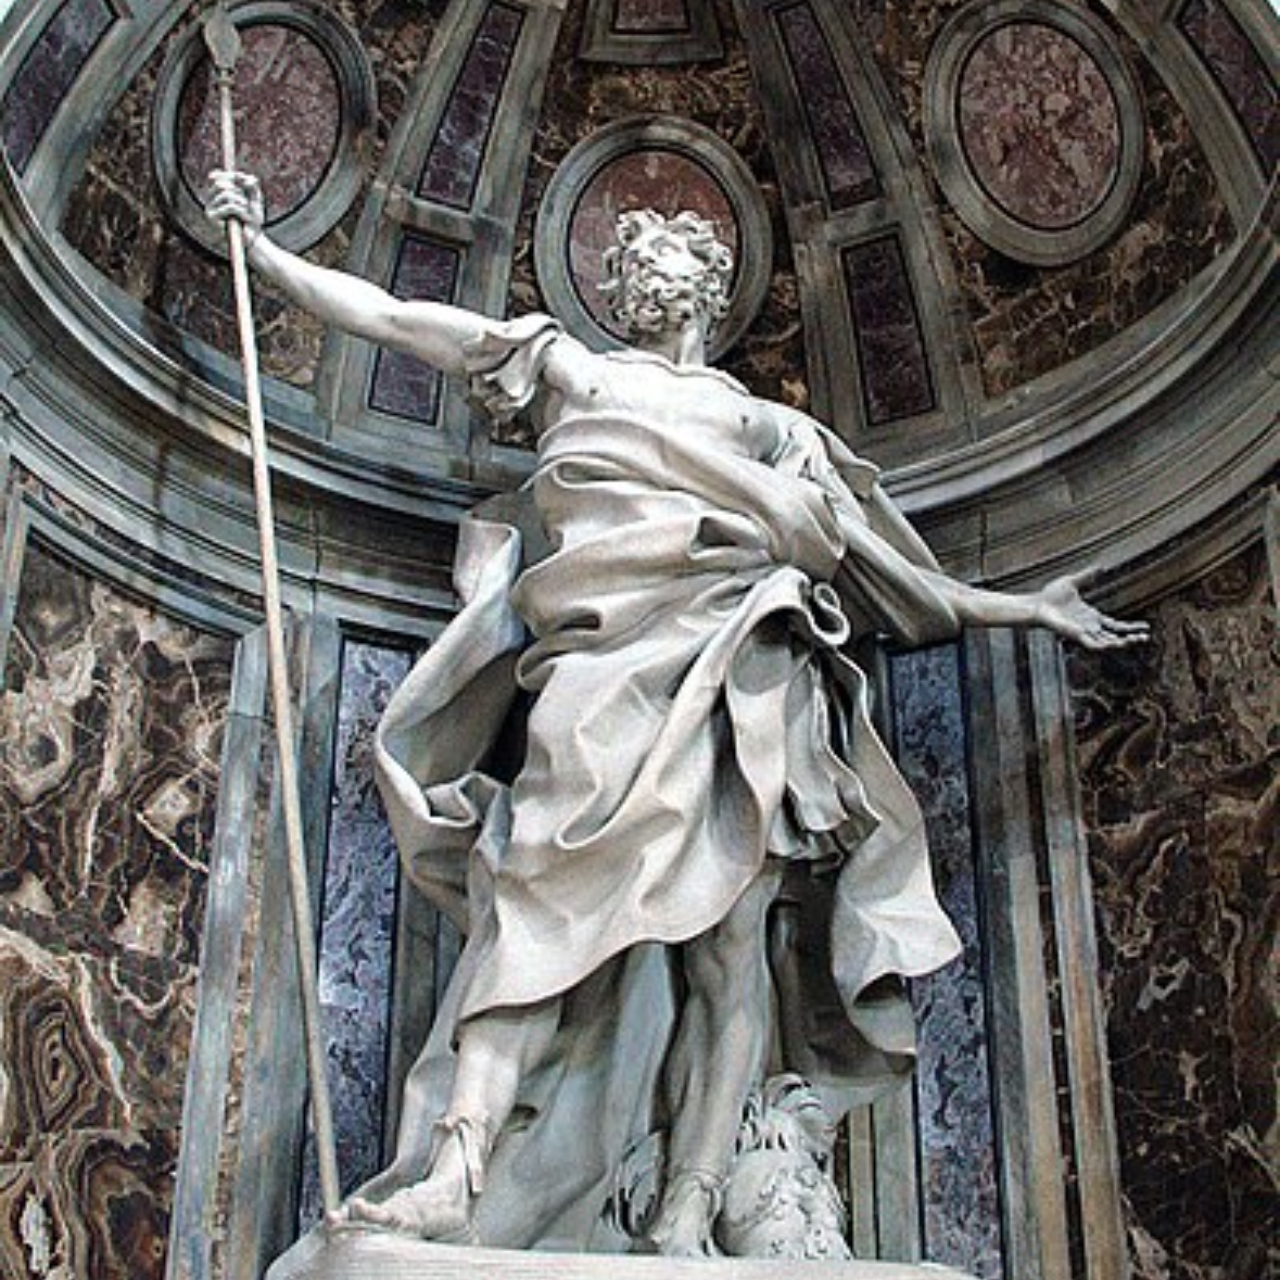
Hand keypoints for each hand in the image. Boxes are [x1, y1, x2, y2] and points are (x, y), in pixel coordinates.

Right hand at [205, 169, 264, 244]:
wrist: (253, 240)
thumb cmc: (252, 220)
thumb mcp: (255, 200)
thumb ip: (253, 187)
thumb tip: (249, 177)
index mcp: (217, 195)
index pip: (216, 177)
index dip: (227, 175)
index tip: (241, 177)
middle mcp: (210, 200)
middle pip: (220, 183)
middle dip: (238, 191)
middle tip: (246, 203)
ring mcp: (209, 209)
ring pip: (226, 194)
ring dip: (242, 202)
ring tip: (247, 213)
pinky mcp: (212, 217)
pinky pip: (229, 206)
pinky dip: (241, 211)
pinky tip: (245, 218)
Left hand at [1034, 570, 1148, 650]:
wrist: (1037, 603)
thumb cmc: (1050, 595)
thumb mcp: (1073, 582)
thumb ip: (1087, 576)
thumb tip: (1100, 565)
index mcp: (1091, 617)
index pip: (1116, 625)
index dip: (1130, 627)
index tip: (1146, 627)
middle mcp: (1089, 627)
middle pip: (1115, 636)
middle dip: (1131, 638)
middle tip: (1146, 638)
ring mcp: (1083, 632)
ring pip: (1106, 643)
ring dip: (1120, 643)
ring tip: (1135, 641)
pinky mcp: (1075, 635)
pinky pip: (1091, 644)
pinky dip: (1103, 645)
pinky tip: (1115, 644)